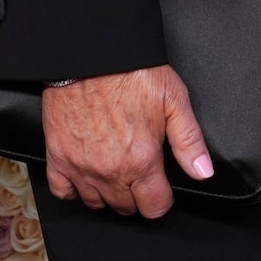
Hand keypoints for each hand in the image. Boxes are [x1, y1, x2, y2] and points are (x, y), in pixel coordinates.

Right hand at [42, 66, 213, 218]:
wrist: (89, 53)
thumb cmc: (130, 71)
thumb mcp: (174, 98)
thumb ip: (189, 140)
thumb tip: (203, 171)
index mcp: (141, 160)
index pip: (154, 207)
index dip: (162, 199)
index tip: (160, 187)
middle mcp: (110, 170)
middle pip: (126, 208)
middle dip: (136, 195)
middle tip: (139, 172)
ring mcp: (81, 166)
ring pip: (97, 204)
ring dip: (108, 194)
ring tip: (116, 172)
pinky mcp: (58, 156)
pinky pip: (63, 192)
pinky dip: (74, 190)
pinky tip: (85, 175)